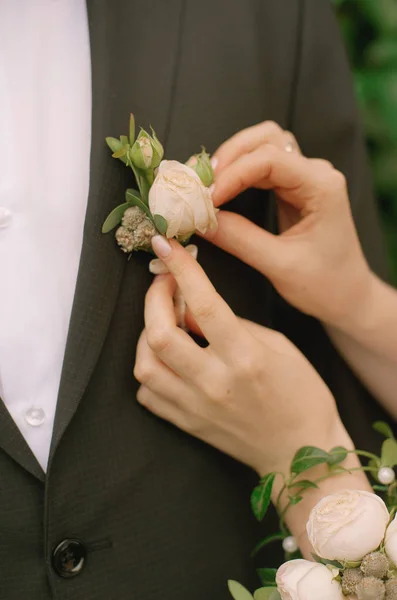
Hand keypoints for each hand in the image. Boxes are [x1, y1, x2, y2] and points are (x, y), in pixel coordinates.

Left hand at [134, 236, 347, 476]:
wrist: (300, 452)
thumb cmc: (301, 394)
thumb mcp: (278, 346)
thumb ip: (232, 325)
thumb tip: (190, 309)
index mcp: (246, 358)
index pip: (203, 304)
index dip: (181, 270)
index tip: (166, 245)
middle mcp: (215, 383)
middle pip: (159, 334)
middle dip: (154, 298)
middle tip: (164, 283)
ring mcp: (196, 407)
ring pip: (144, 365)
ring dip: (145, 335)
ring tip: (162, 322)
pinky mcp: (186, 424)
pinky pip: (148, 394)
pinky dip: (150, 369)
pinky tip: (165, 359)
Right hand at [205, 121, 372, 328]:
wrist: (348, 297)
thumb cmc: (325, 285)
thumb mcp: (280, 265)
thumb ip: (240, 239)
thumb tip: (201, 220)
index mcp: (322, 186)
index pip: (270, 160)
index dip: (233, 174)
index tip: (206, 198)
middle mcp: (315, 173)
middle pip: (266, 140)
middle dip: (229, 157)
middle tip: (199, 183)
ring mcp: (305, 179)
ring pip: (262, 148)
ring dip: (231, 160)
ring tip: (205, 183)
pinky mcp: (293, 189)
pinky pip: (261, 168)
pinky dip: (236, 174)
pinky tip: (218, 190)